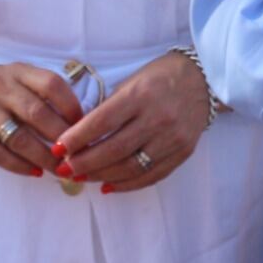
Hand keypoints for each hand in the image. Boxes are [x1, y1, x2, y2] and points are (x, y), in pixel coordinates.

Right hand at [0, 60, 85, 177]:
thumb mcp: (14, 76)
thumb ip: (39, 90)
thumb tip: (76, 120)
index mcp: (16, 71)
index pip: (50, 84)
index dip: (71, 105)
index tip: (83, 124)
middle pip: (37, 113)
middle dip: (61, 137)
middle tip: (77, 154)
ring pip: (18, 138)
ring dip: (43, 157)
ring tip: (59, 168)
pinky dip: (19, 165)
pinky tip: (35, 171)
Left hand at [57, 53, 212, 194]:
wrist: (205, 79)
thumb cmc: (161, 76)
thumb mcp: (132, 82)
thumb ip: (109, 107)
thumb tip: (78, 136)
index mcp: (141, 95)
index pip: (102, 122)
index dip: (76, 138)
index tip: (57, 148)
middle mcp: (158, 118)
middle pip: (113, 149)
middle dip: (84, 163)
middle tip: (64, 169)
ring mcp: (172, 138)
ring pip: (130, 167)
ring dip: (101, 176)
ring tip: (81, 178)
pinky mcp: (182, 153)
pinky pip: (150, 176)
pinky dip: (126, 185)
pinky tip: (107, 186)